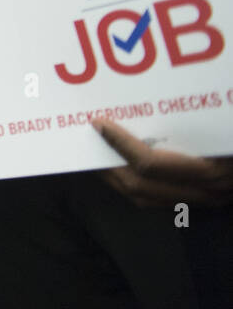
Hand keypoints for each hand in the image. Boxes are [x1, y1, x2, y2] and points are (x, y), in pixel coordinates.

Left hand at [93, 119, 232, 206]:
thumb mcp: (225, 126)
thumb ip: (193, 121)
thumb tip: (155, 105)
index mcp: (211, 171)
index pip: (150, 164)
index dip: (121, 144)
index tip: (100, 124)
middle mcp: (204, 191)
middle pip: (139, 186)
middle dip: (108, 165)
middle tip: (89, 143)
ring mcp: (203, 201)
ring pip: (143, 198)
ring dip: (115, 178)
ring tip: (98, 156)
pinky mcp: (202, 203)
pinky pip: (155, 201)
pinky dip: (132, 185)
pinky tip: (121, 169)